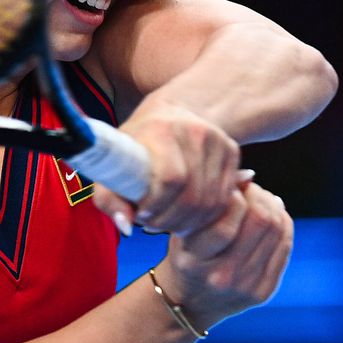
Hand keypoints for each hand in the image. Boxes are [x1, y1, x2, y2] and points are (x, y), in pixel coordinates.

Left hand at [92, 99, 241, 235]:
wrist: (171, 114)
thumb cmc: (136, 145)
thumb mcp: (113, 166)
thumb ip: (109, 198)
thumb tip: (126, 227)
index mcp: (162, 129)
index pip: (171, 179)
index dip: (156, 206)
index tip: (142, 213)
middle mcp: (195, 131)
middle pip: (192, 197)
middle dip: (170, 221)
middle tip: (153, 223)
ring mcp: (218, 140)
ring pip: (210, 203)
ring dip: (188, 223)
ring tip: (168, 220)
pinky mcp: (232, 151)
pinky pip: (224, 199)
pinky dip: (205, 216)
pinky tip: (187, 214)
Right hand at [151, 180, 292, 331]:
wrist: (190, 303)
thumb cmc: (186, 254)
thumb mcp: (184, 229)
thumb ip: (210, 203)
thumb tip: (248, 177)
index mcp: (195, 260)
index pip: (227, 222)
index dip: (237, 195)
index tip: (232, 187)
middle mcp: (221, 277)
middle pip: (260, 222)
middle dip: (259, 196)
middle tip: (251, 189)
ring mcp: (246, 287)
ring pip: (276, 230)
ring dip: (273, 206)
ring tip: (262, 199)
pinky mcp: (263, 292)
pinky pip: (284, 246)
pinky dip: (283, 224)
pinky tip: (274, 215)